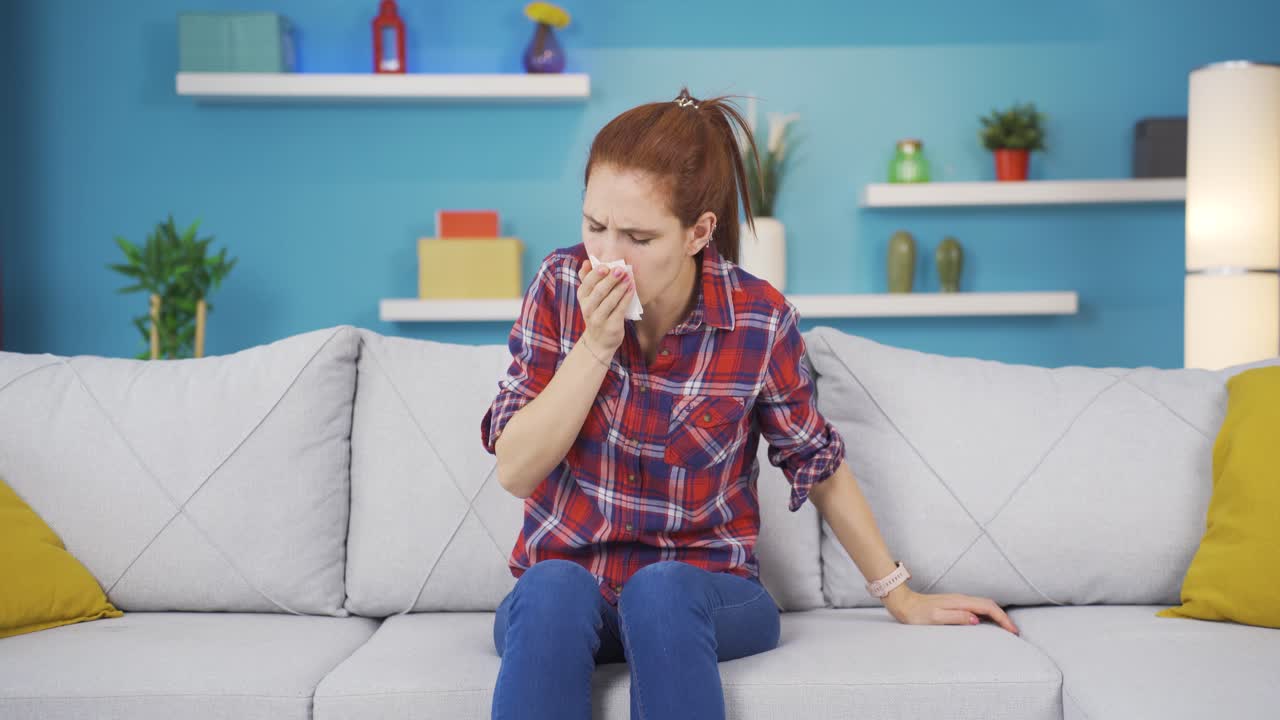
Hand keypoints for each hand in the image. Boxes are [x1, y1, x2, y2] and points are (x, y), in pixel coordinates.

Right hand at [577, 259, 633, 353]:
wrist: (598, 341)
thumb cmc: (597, 313)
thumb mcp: (589, 298)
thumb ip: (588, 280)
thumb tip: (587, 261)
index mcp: (582, 297)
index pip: (586, 283)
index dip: (596, 274)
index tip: (606, 266)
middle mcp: (588, 308)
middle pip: (599, 291)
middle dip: (610, 279)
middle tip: (620, 269)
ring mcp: (598, 318)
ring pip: (610, 300)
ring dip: (620, 287)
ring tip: (628, 277)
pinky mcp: (611, 326)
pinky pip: (619, 309)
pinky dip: (626, 298)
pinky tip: (631, 289)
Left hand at [884, 587, 1019, 634]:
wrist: (902, 603)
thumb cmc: (916, 613)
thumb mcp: (935, 617)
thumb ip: (956, 617)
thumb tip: (976, 620)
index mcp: (959, 602)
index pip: (988, 608)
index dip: (1002, 618)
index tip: (1013, 630)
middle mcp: (961, 599)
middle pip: (989, 605)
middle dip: (1004, 617)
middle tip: (1014, 632)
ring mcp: (957, 601)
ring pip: (983, 606)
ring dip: (997, 616)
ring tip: (1006, 629)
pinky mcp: (953, 605)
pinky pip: (976, 608)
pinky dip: (987, 615)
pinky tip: (987, 623)